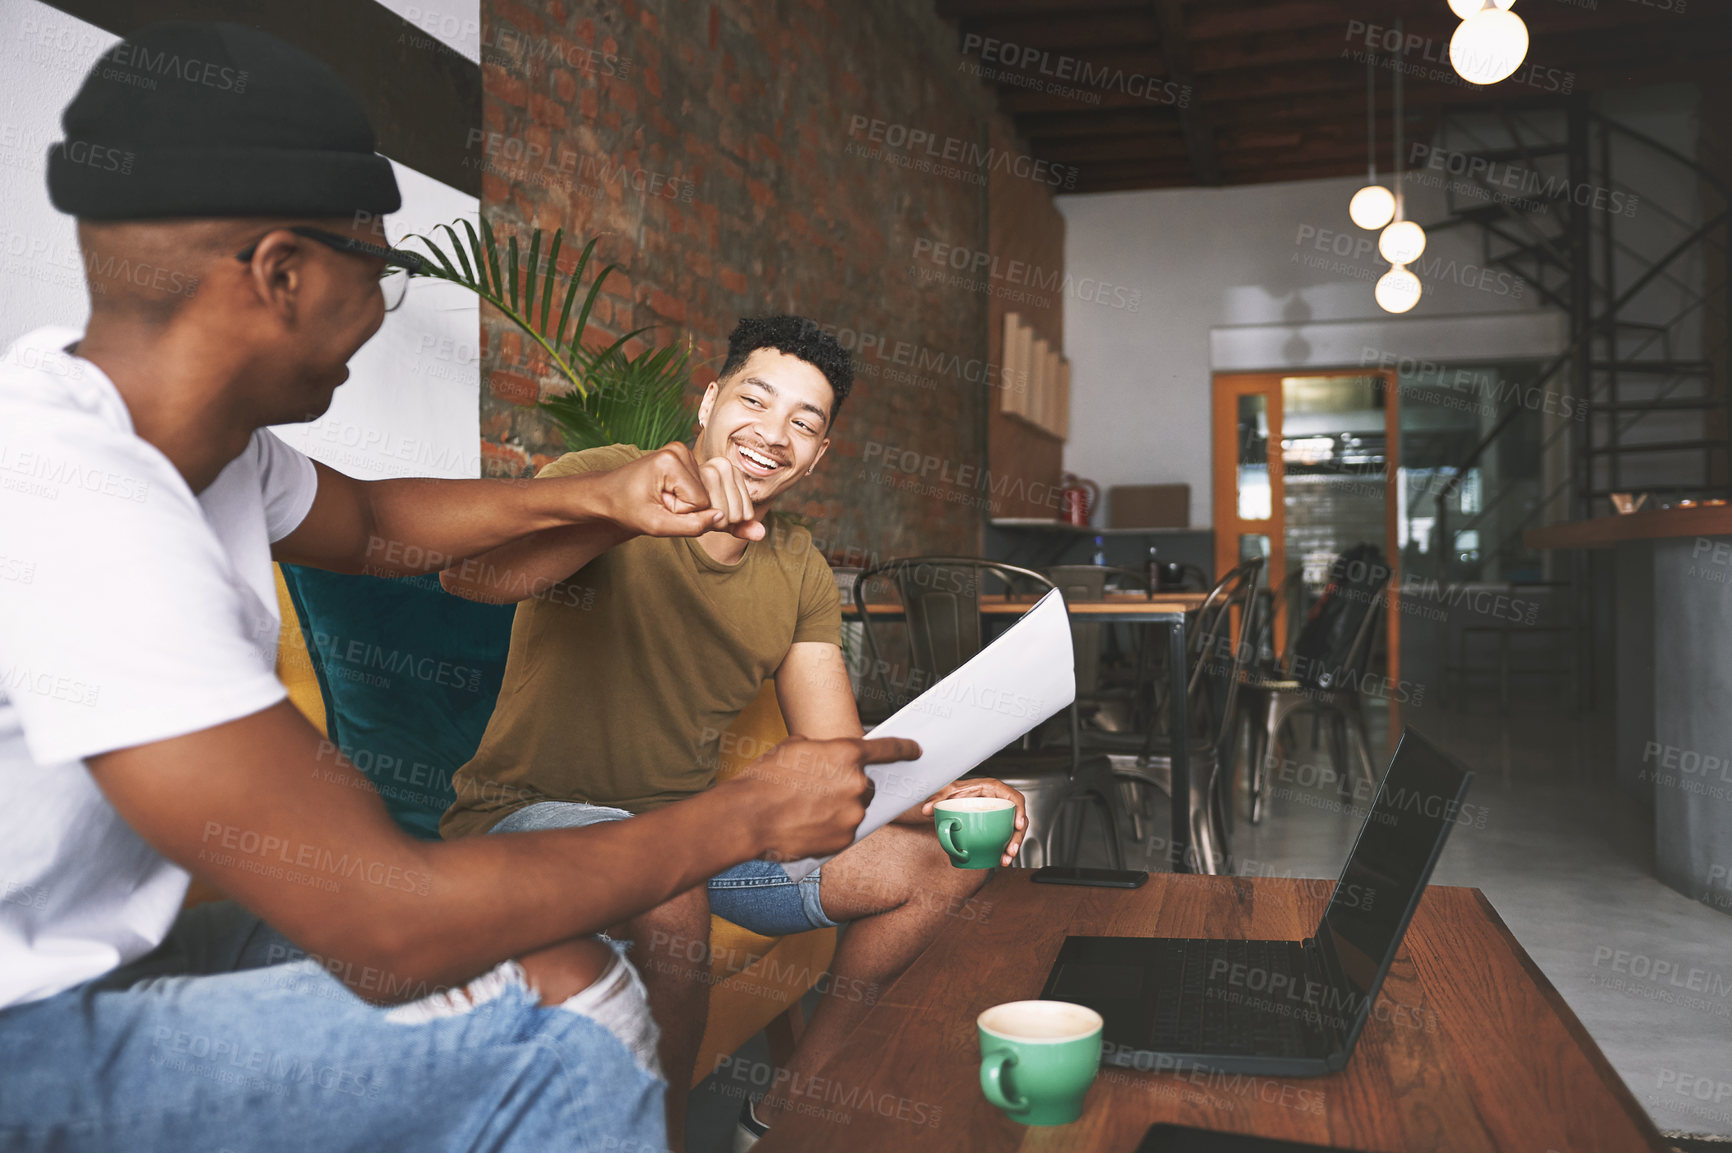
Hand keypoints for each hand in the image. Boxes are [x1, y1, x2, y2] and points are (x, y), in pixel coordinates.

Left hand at [588, 443, 761, 539]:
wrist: (609, 493)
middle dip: (686, 509)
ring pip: (707, 492)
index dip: (681, 513)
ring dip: (686, 504)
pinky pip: (703, 487)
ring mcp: (684, 451)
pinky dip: (687, 497)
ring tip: (661, 498)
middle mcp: (681, 450)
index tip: (658, 507)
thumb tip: (721, 517)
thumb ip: (691, 526)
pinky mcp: (687, 457)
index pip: (701, 502)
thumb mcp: (656, 525)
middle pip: (707, 495)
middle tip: (659, 504)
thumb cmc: (627, 509)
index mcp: (671, 461)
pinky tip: (668, 493)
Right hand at [734, 736, 920, 862]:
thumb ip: (822, 750)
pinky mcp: (846, 838)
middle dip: (848, 787)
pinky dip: (831, 829)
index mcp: (846, 754)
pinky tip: (807, 826)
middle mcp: (857, 783)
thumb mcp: (793, 747)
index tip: (916, 750)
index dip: (904, 749)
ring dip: (839, 809)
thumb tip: (827, 757)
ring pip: (855, 809)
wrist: (748, 816)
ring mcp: (853, 813)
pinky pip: (845, 831)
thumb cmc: (765, 779)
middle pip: (866, 786)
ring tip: (806, 810)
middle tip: (819, 791)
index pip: (888, 749)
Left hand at [922, 778, 1028, 865]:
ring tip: (1006, 858)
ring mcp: (1000, 814)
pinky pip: (1007, 836)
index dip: (1020, 811)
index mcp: (993, 789)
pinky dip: (1006, 849)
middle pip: (1018, 818)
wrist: (951, 798)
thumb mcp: (947, 791)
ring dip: (1014, 845)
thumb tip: (927, 809)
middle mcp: (999, 801)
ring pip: (1015, 830)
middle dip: (1017, 836)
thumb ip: (937, 797)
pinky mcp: (997, 825)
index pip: (1014, 797)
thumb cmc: (955, 790)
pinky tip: (1002, 858)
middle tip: (1010, 850)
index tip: (1018, 825)